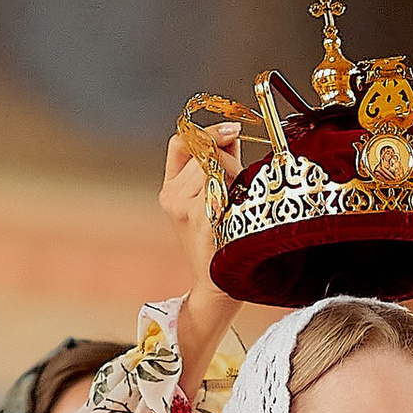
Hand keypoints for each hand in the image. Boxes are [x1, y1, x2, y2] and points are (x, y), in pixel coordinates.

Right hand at [160, 119, 239, 302]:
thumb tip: (232, 132)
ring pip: (215, 168)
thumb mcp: (213, 197)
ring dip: (236, 174)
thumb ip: (220, 163)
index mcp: (170, 190)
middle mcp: (172, 197)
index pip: (180, 143)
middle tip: (243, 175)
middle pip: (204, 153)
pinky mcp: (202, 218)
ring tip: (240, 198)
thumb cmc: (221, 238)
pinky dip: (237, 191)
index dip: (206, 130)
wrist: (218, 283)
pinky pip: (223, 186)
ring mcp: (184, 208)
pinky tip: (238, 209)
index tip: (233, 129)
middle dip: (230, 156)